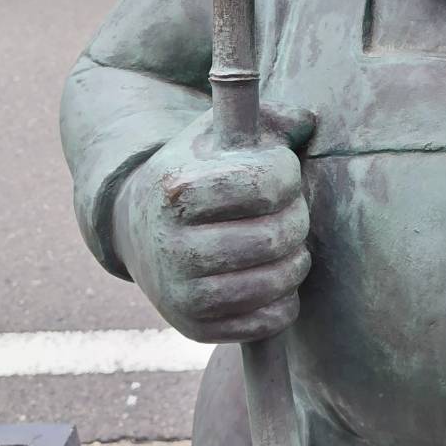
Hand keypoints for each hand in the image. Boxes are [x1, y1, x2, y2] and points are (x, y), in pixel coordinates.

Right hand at [113, 104, 314, 344]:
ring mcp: (181, 293)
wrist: (139, 229)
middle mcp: (173, 245)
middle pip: (277, 236)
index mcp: (177, 189)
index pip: (267, 184)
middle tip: (288, 210)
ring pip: (279, 281)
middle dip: (297, 218)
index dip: (287, 175)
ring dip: (296, 258)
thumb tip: (306, 123)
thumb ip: (268, 117)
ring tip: (284, 241)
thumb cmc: (196, 173)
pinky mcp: (196, 328)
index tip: (279, 171)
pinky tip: (271, 274)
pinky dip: (286, 297)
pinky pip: (272, 319)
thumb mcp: (219, 133)